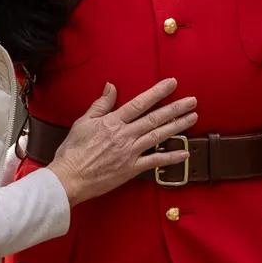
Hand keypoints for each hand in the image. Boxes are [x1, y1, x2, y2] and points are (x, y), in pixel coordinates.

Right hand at [48, 80, 198, 202]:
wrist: (69, 178)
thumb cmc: (72, 151)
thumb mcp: (83, 122)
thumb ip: (100, 105)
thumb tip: (110, 86)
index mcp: (112, 122)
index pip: (139, 103)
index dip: (157, 92)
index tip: (172, 83)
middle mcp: (124, 136)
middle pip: (154, 118)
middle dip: (175, 108)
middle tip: (192, 101)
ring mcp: (130, 153)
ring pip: (158, 136)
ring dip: (177, 126)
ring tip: (192, 118)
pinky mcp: (131, 169)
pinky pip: (155, 162)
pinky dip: (171, 157)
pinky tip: (185, 152)